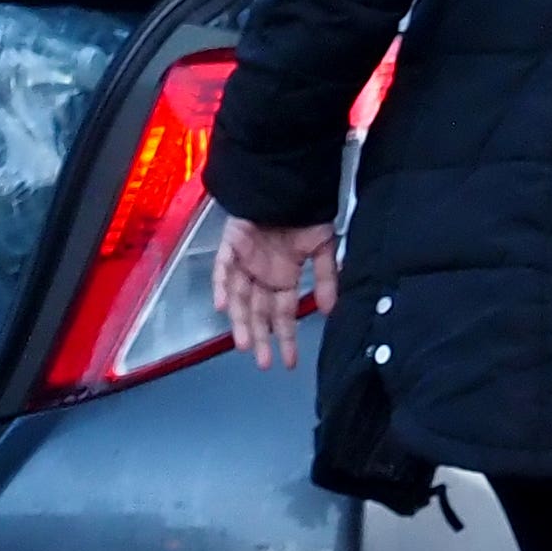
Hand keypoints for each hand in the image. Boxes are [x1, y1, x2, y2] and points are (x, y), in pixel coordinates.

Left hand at [213, 207, 339, 371]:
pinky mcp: (231, 246)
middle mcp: (262, 275)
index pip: (283, 313)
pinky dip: (221, 286)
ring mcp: (244, 262)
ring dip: (241, 321)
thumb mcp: (324, 248)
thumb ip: (326, 279)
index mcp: (283, 276)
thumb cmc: (308, 214)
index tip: (289, 361)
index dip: (285, 337)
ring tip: (246, 345)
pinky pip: (223, 269)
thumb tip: (331, 311)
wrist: (291, 187)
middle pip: (258, 312)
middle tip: (264, 363)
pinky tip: (221, 306)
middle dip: (262, 337)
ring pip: (238, 298)